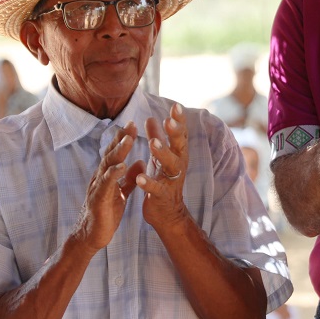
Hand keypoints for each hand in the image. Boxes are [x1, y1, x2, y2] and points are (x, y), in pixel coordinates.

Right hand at [74, 123, 141, 251]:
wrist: (91, 237)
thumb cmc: (106, 214)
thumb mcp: (121, 192)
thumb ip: (128, 178)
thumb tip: (140, 161)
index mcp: (106, 176)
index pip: (114, 153)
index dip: (122, 139)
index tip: (132, 123)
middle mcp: (100, 178)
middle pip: (111, 154)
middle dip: (121, 139)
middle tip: (131, 123)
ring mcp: (98, 188)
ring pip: (107, 166)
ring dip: (118, 152)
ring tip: (129, 139)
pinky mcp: (98, 201)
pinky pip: (106, 185)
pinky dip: (113, 174)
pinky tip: (121, 166)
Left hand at [136, 103, 189, 228]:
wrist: (167, 212)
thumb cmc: (163, 180)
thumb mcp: (161, 157)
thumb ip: (157, 137)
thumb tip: (151, 117)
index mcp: (177, 154)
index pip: (180, 134)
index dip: (179, 121)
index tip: (176, 106)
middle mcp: (178, 165)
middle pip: (179, 146)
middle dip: (175, 133)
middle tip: (169, 121)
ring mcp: (172, 180)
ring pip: (170, 165)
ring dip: (162, 153)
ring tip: (152, 143)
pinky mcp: (162, 195)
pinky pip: (157, 188)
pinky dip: (149, 182)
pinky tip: (139, 177)